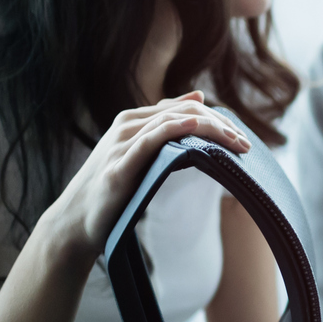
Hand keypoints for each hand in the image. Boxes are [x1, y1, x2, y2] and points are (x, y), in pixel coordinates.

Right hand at [43, 92, 250, 265]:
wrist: (75, 222)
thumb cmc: (111, 191)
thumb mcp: (139, 154)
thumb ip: (165, 128)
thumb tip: (199, 99)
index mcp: (133, 121)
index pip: (184, 108)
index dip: (217, 119)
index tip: (242, 137)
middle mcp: (126, 126)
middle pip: (183, 113)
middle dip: (220, 125)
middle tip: (247, 144)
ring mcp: (120, 145)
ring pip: (171, 123)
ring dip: (210, 130)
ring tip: (237, 143)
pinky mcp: (118, 167)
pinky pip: (150, 141)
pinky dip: (173, 130)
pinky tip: (194, 127)